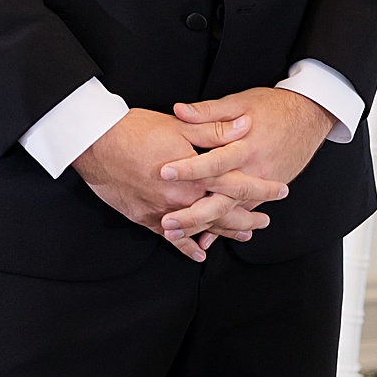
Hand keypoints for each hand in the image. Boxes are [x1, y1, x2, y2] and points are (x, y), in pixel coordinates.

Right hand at [73, 107, 271, 261]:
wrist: (95, 144)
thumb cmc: (136, 130)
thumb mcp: (181, 125)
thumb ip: (215, 130)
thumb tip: (245, 126)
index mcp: (195, 174)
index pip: (237, 185)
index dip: (261, 188)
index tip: (281, 191)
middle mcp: (182, 197)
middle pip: (223, 212)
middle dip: (247, 217)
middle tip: (266, 221)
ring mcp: (162, 210)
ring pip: (201, 226)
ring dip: (224, 231)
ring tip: (244, 234)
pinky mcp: (145, 217)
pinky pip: (172, 237)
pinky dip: (187, 245)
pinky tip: (200, 251)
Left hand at [159, 86, 335, 239]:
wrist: (310, 116)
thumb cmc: (275, 107)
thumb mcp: (241, 101)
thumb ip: (209, 111)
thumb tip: (179, 111)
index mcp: (246, 145)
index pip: (214, 161)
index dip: (189, 168)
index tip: (165, 173)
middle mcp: (254, 170)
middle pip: (221, 198)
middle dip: (193, 214)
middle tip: (167, 222)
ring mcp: (260, 183)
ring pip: (230, 212)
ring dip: (202, 226)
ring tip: (175, 235)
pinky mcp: (265, 192)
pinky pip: (241, 214)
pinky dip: (223, 229)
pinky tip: (204, 240)